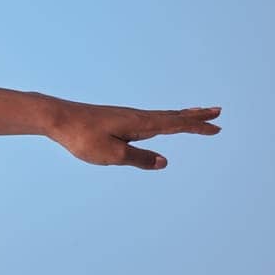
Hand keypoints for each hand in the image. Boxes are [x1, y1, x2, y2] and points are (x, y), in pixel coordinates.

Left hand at [43, 98, 221, 169]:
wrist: (57, 118)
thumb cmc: (82, 137)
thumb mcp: (112, 155)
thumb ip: (139, 159)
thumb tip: (164, 162)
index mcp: (140, 124)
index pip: (175, 125)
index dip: (197, 126)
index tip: (217, 126)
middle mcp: (137, 116)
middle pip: (173, 116)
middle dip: (196, 116)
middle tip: (217, 112)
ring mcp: (127, 116)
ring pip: (161, 115)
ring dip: (182, 115)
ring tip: (196, 113)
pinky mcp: (116, 118)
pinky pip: (148, 118)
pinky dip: (163, 118)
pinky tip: (158, 122)